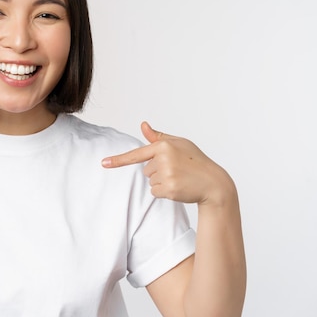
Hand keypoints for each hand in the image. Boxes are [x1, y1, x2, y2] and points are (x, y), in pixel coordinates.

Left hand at [102, 122, 233, 205]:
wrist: (213, 183)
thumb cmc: (195, 161)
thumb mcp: (179, 144)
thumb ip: (158, 137)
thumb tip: (143, 125)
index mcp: (164, 145)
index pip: (137, 153)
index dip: (118, 160)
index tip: (103, 163)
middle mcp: (164, 159)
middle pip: (145, 169)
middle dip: (158, 171)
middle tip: (177, 170)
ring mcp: (166, 175)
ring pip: (150, 181)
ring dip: (161, 182)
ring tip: (180, 178)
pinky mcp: (169, 189)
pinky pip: (155, 192)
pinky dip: (164, 192)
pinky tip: (179, 187)